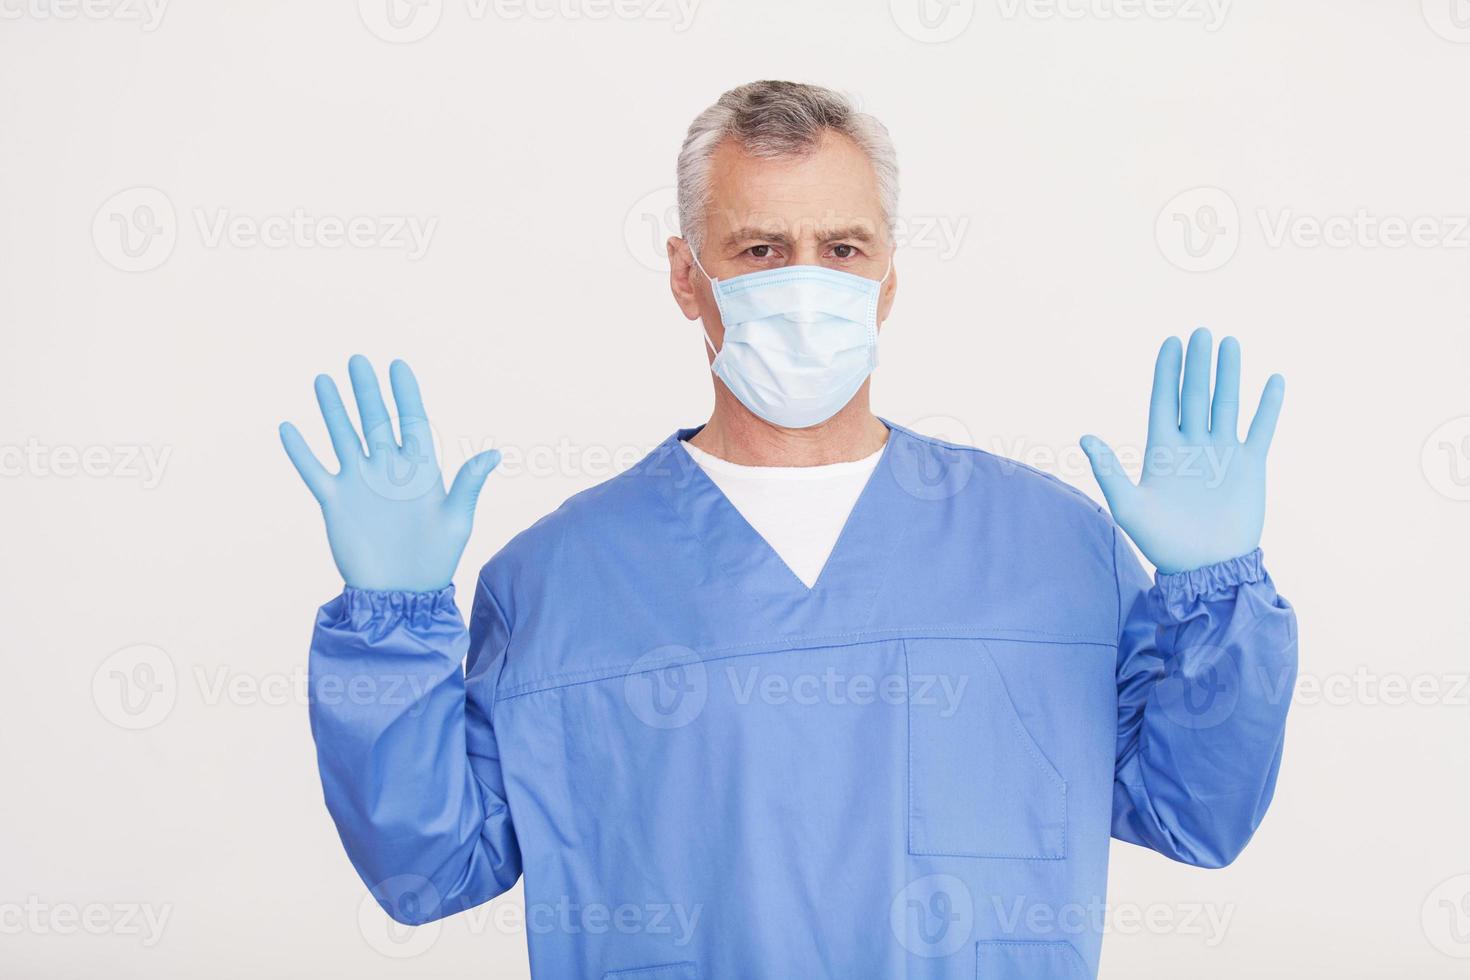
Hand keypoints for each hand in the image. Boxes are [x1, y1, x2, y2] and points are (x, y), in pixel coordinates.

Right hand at [279, 355, 499, 591]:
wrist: (401, 594)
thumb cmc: (436, 559)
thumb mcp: (456, 520)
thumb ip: (468, 484)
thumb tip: (495, 454)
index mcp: (421, 470)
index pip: (412, 421)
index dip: (405, 394)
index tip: (397, 365)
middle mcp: (388, 470)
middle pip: (376, 420)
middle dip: (367, 391)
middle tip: (358, 360)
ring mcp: (361, 484)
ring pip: (344, 437)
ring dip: (333, 410)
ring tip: (324, 380)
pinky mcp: (337, 502)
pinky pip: (315, 471)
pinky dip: (301, 451)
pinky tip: (288, 427)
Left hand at [1080, 328, 1283, 574]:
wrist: (1206, 568)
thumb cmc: (1162, 543)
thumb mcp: (1129, 506)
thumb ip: (1109, 471)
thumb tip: (1085, 437)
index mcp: (1162, 450)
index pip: (1164, 401)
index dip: (1167, 372)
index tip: (1171, 342)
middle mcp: (1192, 445)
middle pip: (1195, 395)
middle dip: (1198, 364)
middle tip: (1201, 331)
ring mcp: (1221, 453)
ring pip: (1226, 404)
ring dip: (1229, 375)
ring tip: (1231, 343)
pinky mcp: (1249, 466)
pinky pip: (1261, 429)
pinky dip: (1268, 406)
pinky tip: (1273, 380)